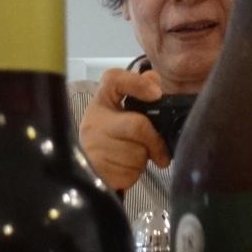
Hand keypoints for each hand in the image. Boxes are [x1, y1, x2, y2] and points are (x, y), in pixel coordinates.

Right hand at [77, 69, 169, 191]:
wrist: (90, 173)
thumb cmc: (111, 139)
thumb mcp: (123, 112)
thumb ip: (139, 92)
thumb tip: (154, 78)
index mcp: (100, 103)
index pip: (114, 80)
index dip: (137, 84)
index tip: (156, 93)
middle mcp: (92, 122)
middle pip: (137, 126)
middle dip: (154, 141)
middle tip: (161, 152)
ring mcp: (93, 147)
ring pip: (137, 153)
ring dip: (144, 159)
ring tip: (132, 159)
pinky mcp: (99, 171)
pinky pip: (130, 172)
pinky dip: (135, 173)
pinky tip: (125, 169)